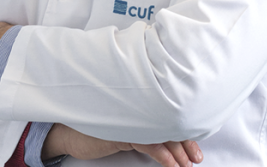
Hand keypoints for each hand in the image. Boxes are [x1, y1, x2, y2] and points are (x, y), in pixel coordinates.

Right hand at [43, 123, 202, 166]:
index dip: (183, 130)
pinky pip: (146, 141)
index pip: (166, 116)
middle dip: (185, 142)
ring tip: (188, 164)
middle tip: (197, 157)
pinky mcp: (121, 130)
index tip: (196, 147)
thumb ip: (140, 126)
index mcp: (138, 106)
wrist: (69, 132)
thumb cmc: (95, 129)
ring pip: (160, 132)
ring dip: (177, 151)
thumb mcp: (121, 128)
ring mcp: (129, 119)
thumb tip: (165, 138)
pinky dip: (161, 153)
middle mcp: (135, 109)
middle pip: (167, 123)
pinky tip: (171, 163)